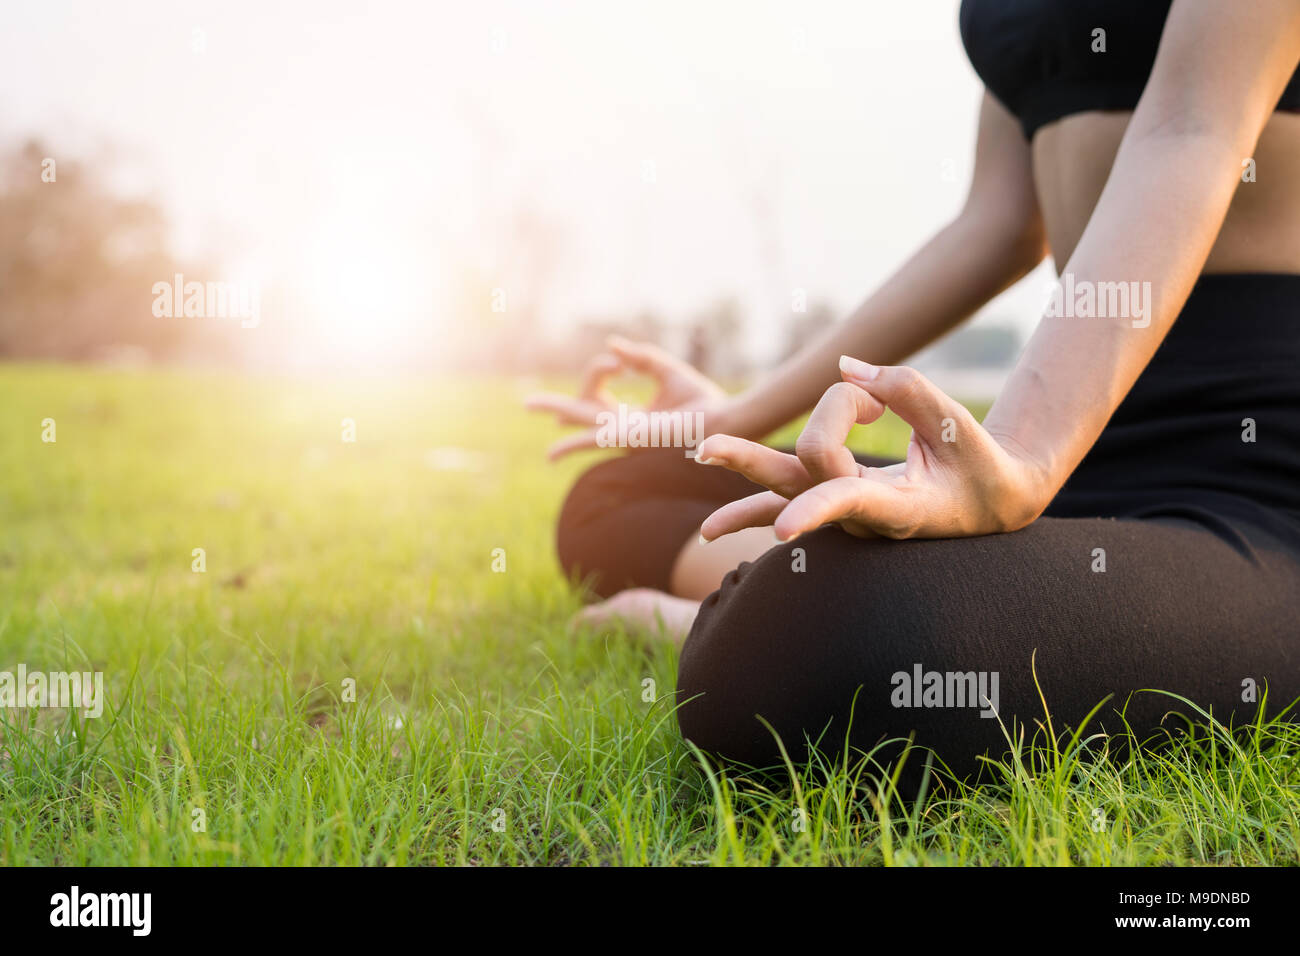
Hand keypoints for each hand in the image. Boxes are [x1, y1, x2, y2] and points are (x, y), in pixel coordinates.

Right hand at [526, 336, 731, 460]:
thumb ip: (640, 357)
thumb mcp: (666, 370)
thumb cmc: (701, 401)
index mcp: (630, 417)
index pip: (598, 391)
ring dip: (556, 414)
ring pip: (580, 425)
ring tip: (529, 406)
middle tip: (526, 403)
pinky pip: (594, 442)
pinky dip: (572, 446)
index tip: (619, 361)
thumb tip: (612, 346)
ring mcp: (623, 435)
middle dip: (554, 408)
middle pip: (580, 414)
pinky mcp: (630, 440)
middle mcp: (622, 428)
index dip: (599, 368)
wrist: (723, 420)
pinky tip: (552, 452)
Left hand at [697, 356, 1050, 541]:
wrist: (988, 505)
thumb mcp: (959, 426)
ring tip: (698, 454)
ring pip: (782, 486)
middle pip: (796, 478)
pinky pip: (786, 499)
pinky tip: (712, 529)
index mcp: (898, 508)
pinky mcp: (833, 501)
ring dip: (742, 469)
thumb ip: (907, 390)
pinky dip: (751, 509)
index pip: (847, 500)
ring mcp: (842, 512)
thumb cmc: (979, 464)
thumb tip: (846, 367)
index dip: (815, 510)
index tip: (784, 528)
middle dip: (754, 458)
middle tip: (706, 446)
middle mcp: (860, 515)